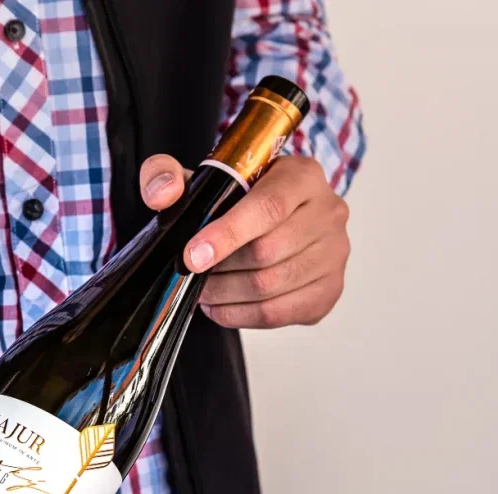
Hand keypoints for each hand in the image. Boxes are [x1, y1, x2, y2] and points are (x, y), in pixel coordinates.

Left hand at [139, 154, 350, 327]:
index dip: (226, 235)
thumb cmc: (236, 197)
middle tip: (191, 273)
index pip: (268, 207)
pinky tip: (220, 306)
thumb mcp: (200, 177)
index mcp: (302, 175)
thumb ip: (168, 174)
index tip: (192, 256)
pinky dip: (240, 315)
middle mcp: (329, 211)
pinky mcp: (330, 289)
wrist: (271, 220)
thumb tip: (162, 193)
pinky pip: (278, 313)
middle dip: (220, 269)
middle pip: (268, 252)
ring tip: (202, 290)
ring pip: (271, 287)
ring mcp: (335, 253)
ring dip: (225, 294)